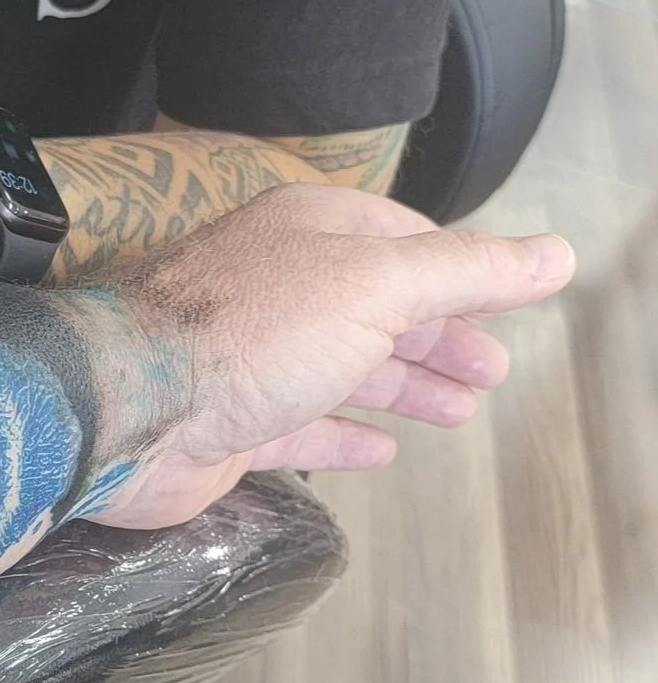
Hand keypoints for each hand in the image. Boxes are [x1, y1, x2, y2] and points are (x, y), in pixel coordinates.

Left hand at [91, 183, 576, 528]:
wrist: (128, 408)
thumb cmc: (247, 330)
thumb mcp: (374, 284)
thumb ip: (462, 272)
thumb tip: (554, 254)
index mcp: (308, 233)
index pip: (401, 239)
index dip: (461, 271)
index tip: (512, 299)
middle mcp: (276, 286)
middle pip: (376, 307)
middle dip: (439, 335)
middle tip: (492, 372)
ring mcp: (250, 358)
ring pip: (344, 367)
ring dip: (404, 385)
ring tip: (460, 411)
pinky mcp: (229, 423)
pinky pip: (302, 427)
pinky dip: (344, 435)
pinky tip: (381, 449)